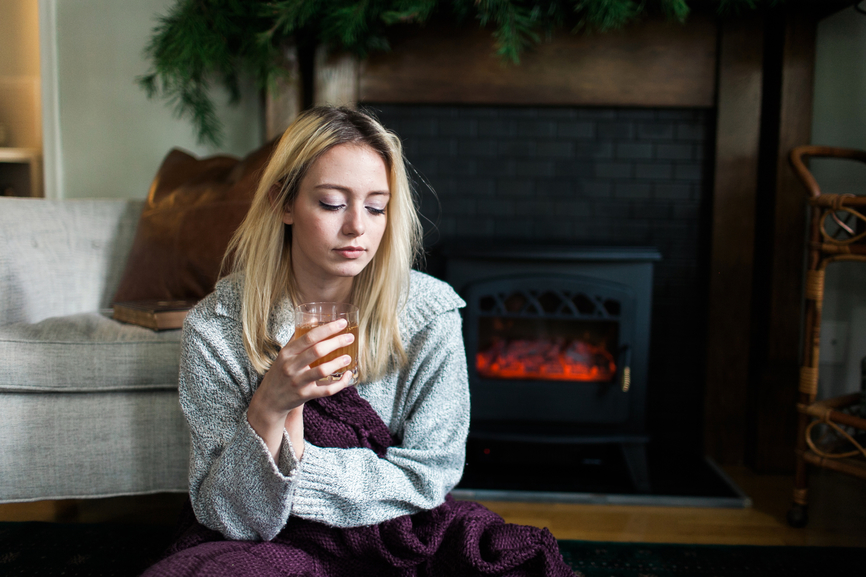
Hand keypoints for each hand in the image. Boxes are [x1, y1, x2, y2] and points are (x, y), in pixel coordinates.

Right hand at [248, 319, 354, 459]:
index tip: (342, 323)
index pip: (309, 337)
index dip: (328, 329)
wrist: (270, 400)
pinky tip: (348, 376)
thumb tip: (314, 317)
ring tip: (348, 357)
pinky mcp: (305, 395)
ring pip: (322, 370)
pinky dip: (340, 383)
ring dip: (338, 363)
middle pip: (317, 351)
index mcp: (287, 353)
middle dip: (337, 342)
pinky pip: (327, 390)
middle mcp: (291, 366)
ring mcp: (298, 382)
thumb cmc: (280, 372)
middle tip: (350, 338)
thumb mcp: (285, 354)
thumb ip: (298, 337)